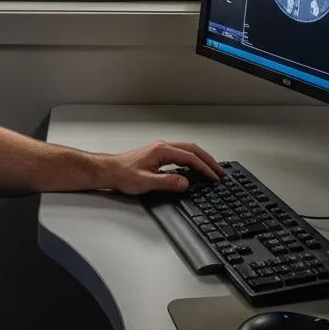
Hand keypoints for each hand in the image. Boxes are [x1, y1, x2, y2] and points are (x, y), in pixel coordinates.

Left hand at [105, 141, 223, 194]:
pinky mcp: (158, 153)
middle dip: (208, 160)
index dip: (204, 168)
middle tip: (220, 171)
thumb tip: (185, 182)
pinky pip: (180, 152)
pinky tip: (194, 166)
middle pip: (192, 149)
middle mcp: (162, 146)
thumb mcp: (145, 182)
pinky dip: (192, 158)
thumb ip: (167, 182)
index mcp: (162, 150)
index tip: (214, 177)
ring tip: (212, 168)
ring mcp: (160, 148)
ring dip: (201, 158)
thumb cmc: (122, 174)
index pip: (190, 158)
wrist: (109, 170)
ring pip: (187, 149)